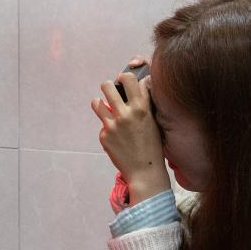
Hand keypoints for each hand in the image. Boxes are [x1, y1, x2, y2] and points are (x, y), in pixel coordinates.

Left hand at [91, 59, 169, 204]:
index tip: (123, 82)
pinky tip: (117, 137)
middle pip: (107, 86)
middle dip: (108, 86)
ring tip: (106, 108)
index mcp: (140, 108)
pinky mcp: (104, 137)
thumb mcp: (154, 120)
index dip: (124, 77)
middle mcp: (124, 114)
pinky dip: (107, 128)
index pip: (127, 78)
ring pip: (96, 103)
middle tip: (111, 92)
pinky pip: (102, 125)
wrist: (144, 171)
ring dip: (100, 103)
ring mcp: (112, 126)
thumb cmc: (153, 145)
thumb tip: (142, 82)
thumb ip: (146, 101)